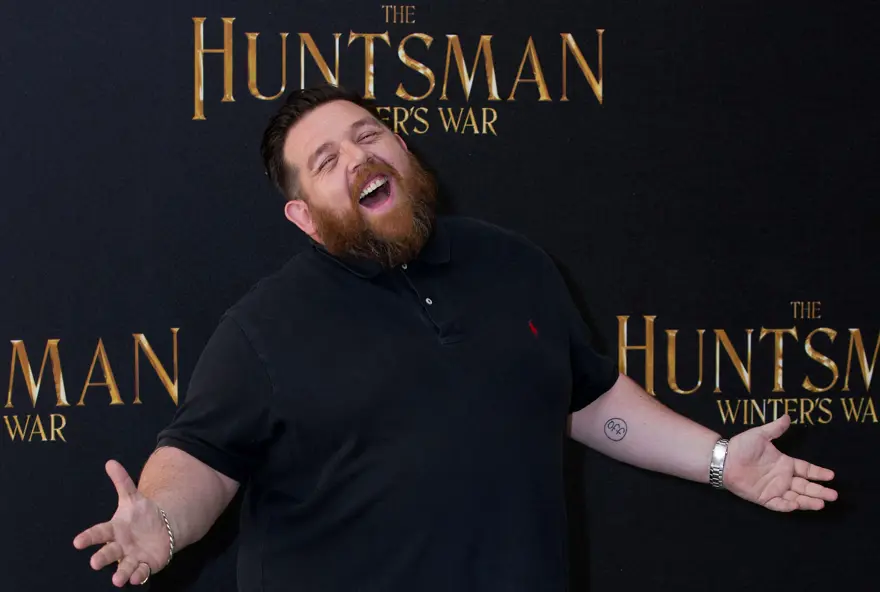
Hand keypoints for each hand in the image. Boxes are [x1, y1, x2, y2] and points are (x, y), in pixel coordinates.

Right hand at [73, 460, 170, 586]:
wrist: (161, 529)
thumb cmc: (140, 517)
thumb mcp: (132, 498)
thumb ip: (122, 482)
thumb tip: (110, 462)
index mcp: (115, 530)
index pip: (99, 533)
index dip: (88, 538)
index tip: (77, 542)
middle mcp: (120, 546)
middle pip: (109, 552)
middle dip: (102, 558)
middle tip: (94, 563)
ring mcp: (132, 557)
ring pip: (123, 567)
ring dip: (120, 573)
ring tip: (117, 579)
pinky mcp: (145, 565)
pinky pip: (141, 572)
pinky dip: (138, 575)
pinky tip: (138, 575)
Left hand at [723, 414, 837, 511]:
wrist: (724, 459)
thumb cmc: (741, 446)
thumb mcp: (760, 435)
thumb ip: (775, 428)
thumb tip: (787, 416)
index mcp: (784, 463)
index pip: (806, 470)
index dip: (818, 473)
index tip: (831, 475)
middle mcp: (782, 478)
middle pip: (806, 486)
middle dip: (820, 491)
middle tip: (834, 495)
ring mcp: (774, 488)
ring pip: (796, 497)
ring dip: (809, 501)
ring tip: (822, 503)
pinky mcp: (764, 498)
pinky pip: (778, 504)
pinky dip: (788, 506)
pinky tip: (797, 505)